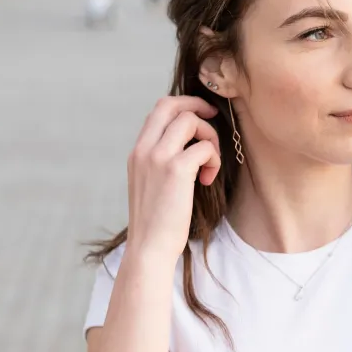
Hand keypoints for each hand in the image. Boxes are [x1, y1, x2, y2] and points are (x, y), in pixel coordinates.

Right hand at [126, 96, 221, 259]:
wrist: (149, 246)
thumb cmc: (156, 221)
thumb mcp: (150, 183)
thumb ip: (160, 160)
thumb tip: (187, 144)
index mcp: (137, 151)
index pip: (158, 109)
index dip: (183, 105)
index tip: (202, 115)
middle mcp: (144, 149)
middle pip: (171, 104)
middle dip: (197, 105)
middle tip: (214, 118)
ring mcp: (158, 157)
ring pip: (190, 121)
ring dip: (209, 137)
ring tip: (209, 164)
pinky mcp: (176, 170)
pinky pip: (204, 147)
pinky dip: (213, 159)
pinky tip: (207, 180)